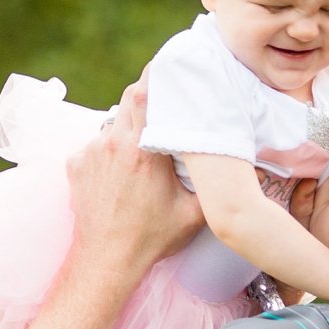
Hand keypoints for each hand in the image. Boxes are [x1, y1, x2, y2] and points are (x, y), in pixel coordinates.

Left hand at [64, 81, 202, 276]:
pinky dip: (109, 150)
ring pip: (113, 124)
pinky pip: (96, 145)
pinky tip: (120, 173)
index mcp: (143, 150)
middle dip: (147, 97)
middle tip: (164, 103)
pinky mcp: (75, 164)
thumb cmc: (152, 238)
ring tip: (142, 150)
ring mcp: (90, 153)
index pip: (146, 93)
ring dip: (128, 129)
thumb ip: (217, 186)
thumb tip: (252, 171)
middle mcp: (112, 144)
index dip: (157, 75)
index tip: (170, 67)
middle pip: (129, 99)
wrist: (107, 261)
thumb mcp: (194, 213)